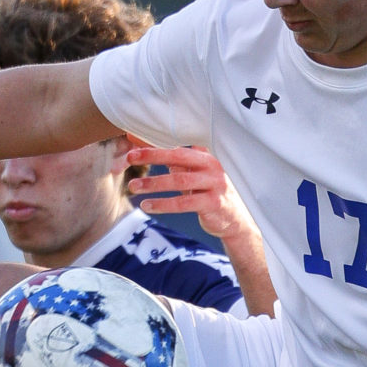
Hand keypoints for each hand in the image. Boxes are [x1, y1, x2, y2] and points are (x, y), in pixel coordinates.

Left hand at [125, 144, 258, 246]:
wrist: (236, 220)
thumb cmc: (212, 195)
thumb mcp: (196, 177)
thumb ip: (178, 165)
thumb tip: (152, 151)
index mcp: (206, 156)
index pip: (178, 147)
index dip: (156, 146)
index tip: (134, 145)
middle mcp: (212, 166)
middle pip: (178, 157)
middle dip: (152, 156)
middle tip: (130, 158)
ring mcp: (214, 184)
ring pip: (178, 181)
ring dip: (153, 183)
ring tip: (133, 186)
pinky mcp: (213, 203)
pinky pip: (183, 203)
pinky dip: (163, 204)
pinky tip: (147, 205)